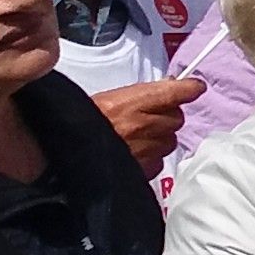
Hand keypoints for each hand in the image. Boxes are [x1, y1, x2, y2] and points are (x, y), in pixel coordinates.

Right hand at [89, 76, 203, 170]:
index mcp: (131, 102)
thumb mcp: (108, 99)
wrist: (59, 153)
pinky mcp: (142, 170)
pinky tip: (135, 155)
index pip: (173, 92)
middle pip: (177, 118)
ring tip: (138, 139)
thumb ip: (142, 93)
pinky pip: (159, 162)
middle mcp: (142, 125)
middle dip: (168, 118)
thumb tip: (171, 84)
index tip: (195, 87)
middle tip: (151, 119)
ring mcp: (144, 149)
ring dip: (160, 139)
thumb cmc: (81, 122)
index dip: (188, 88)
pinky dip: (151, 159)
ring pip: (170, 141)